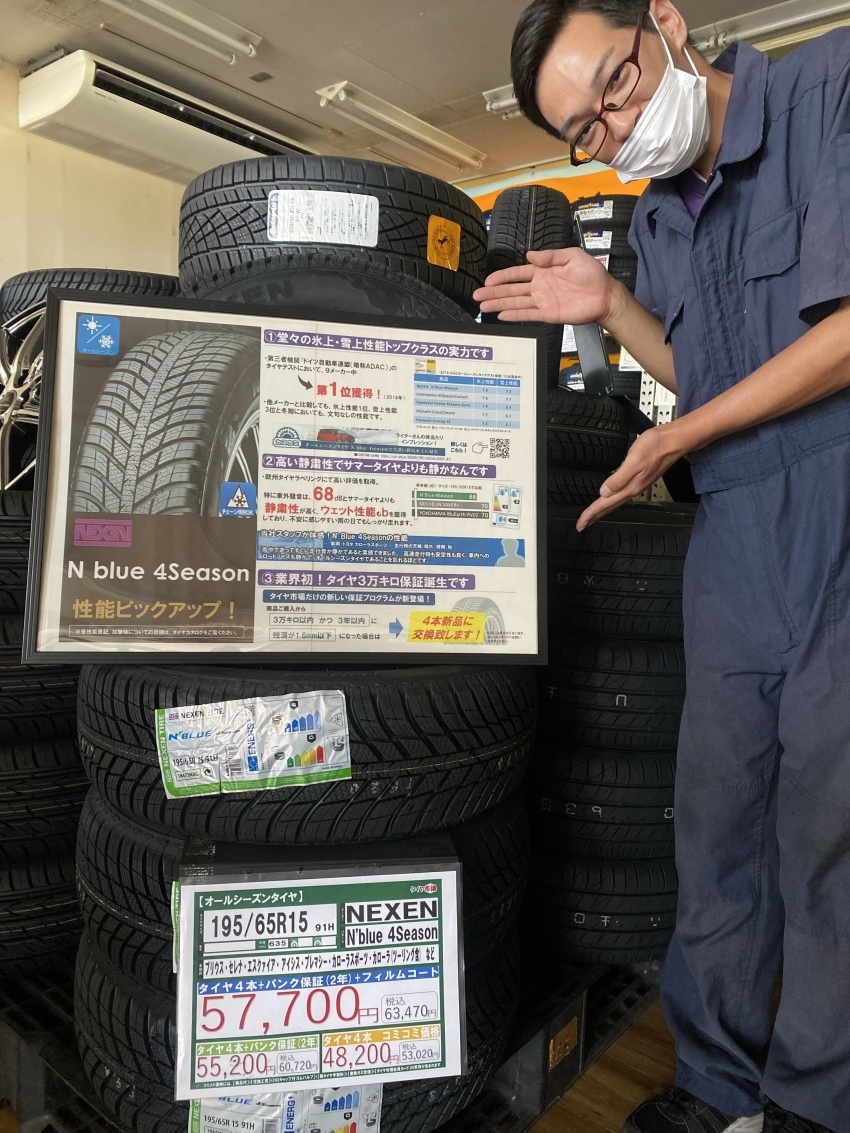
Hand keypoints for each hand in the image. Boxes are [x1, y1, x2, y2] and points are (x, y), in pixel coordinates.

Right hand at [473, 247, 621, 325]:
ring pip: (516, 303)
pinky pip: (528, 315)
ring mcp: (543, 301)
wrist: (605, 295)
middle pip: (512, 290)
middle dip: (494, 292)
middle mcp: (540, 287)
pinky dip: (515, 316)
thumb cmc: (592, 275)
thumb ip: (551, 256)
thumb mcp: (573, 256)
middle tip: (477, 295)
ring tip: (483, 306)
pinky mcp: (548, 314)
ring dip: (499, 304)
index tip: (488, 279)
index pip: (517, 273)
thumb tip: (530, 255)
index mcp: (543, 271)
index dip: (502, 277)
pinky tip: (502, 316)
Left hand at [576, 425, 686, 529]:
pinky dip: (612, 500)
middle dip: (595, 516)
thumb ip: (618, 479)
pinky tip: (611, 498)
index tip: (580, 524)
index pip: (605, 504)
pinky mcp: (640, 478)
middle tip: (582, 525)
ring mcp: (637, 484)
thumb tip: (604, 493)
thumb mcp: (634, 461)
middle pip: (610, 507)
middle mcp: (633, 489)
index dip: (591, 514)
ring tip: (593, 515)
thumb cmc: (655, 447)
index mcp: (629, 487)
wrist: (674, 441)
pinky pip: (622, 495)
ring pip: (615, 502)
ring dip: (603, 509)